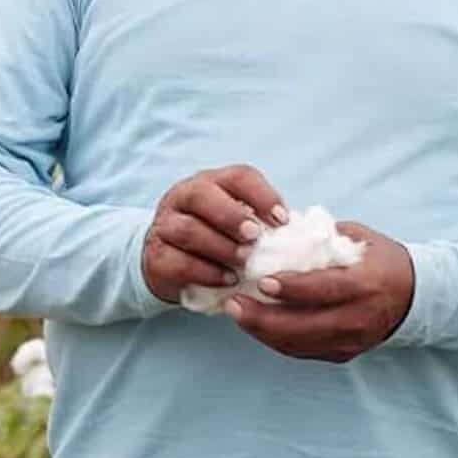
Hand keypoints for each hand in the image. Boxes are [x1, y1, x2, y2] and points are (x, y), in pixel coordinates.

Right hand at [141, 163, 288, 304]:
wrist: (170, 262)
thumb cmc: (217, 240)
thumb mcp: (238, 225)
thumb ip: (262, 225)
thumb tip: (301, 237)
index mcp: (211, 183)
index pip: (237, 177)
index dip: (262, 195)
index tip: (282, 219)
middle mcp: (183, 197)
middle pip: (201, 195)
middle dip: (232, 216)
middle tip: (255, 236)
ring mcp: (165, 226)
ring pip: (188, 229)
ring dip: (221, 247)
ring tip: (244, 263)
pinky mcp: (156, 256)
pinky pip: (178, 261)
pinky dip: (206, 272)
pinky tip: (227, 280)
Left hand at [223, 221, 413, 362]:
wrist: (416, 295)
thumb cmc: (380, 259)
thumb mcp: (357, 237)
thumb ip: (320, 236)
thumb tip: (275, 230)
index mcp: (366, 284)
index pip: (324, 290)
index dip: (292, 288)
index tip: (261, 281)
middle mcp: (360, 318)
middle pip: (305, 326)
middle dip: (264, 318)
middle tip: (234, 303)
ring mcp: (353, 341)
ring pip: (300, 344)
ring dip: (263, 331)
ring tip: (237, 313)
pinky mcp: (345, 354)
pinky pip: (304, 351)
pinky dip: (276, 340)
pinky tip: (256, 324)